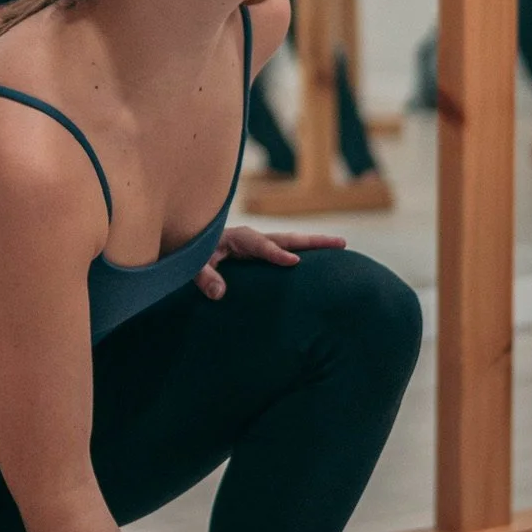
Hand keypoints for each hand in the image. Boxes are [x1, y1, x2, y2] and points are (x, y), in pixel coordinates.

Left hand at [195, 224, 345, 299]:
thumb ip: (204, 277)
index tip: (295, 262)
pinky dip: (305, 252)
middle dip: (313, 241)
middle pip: (287, 238)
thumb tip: (219, 293)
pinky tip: (321, 262)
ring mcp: (260, 245)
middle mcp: (253, 238)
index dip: (277, 254)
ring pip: (292, 242)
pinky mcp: (262, 253)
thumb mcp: (192, 265)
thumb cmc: (192, 254)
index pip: (262, 246)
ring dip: (315, 244)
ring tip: (341, 245)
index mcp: (238, 238)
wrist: (189, 244)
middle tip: (341, 243)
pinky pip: (286, 251)